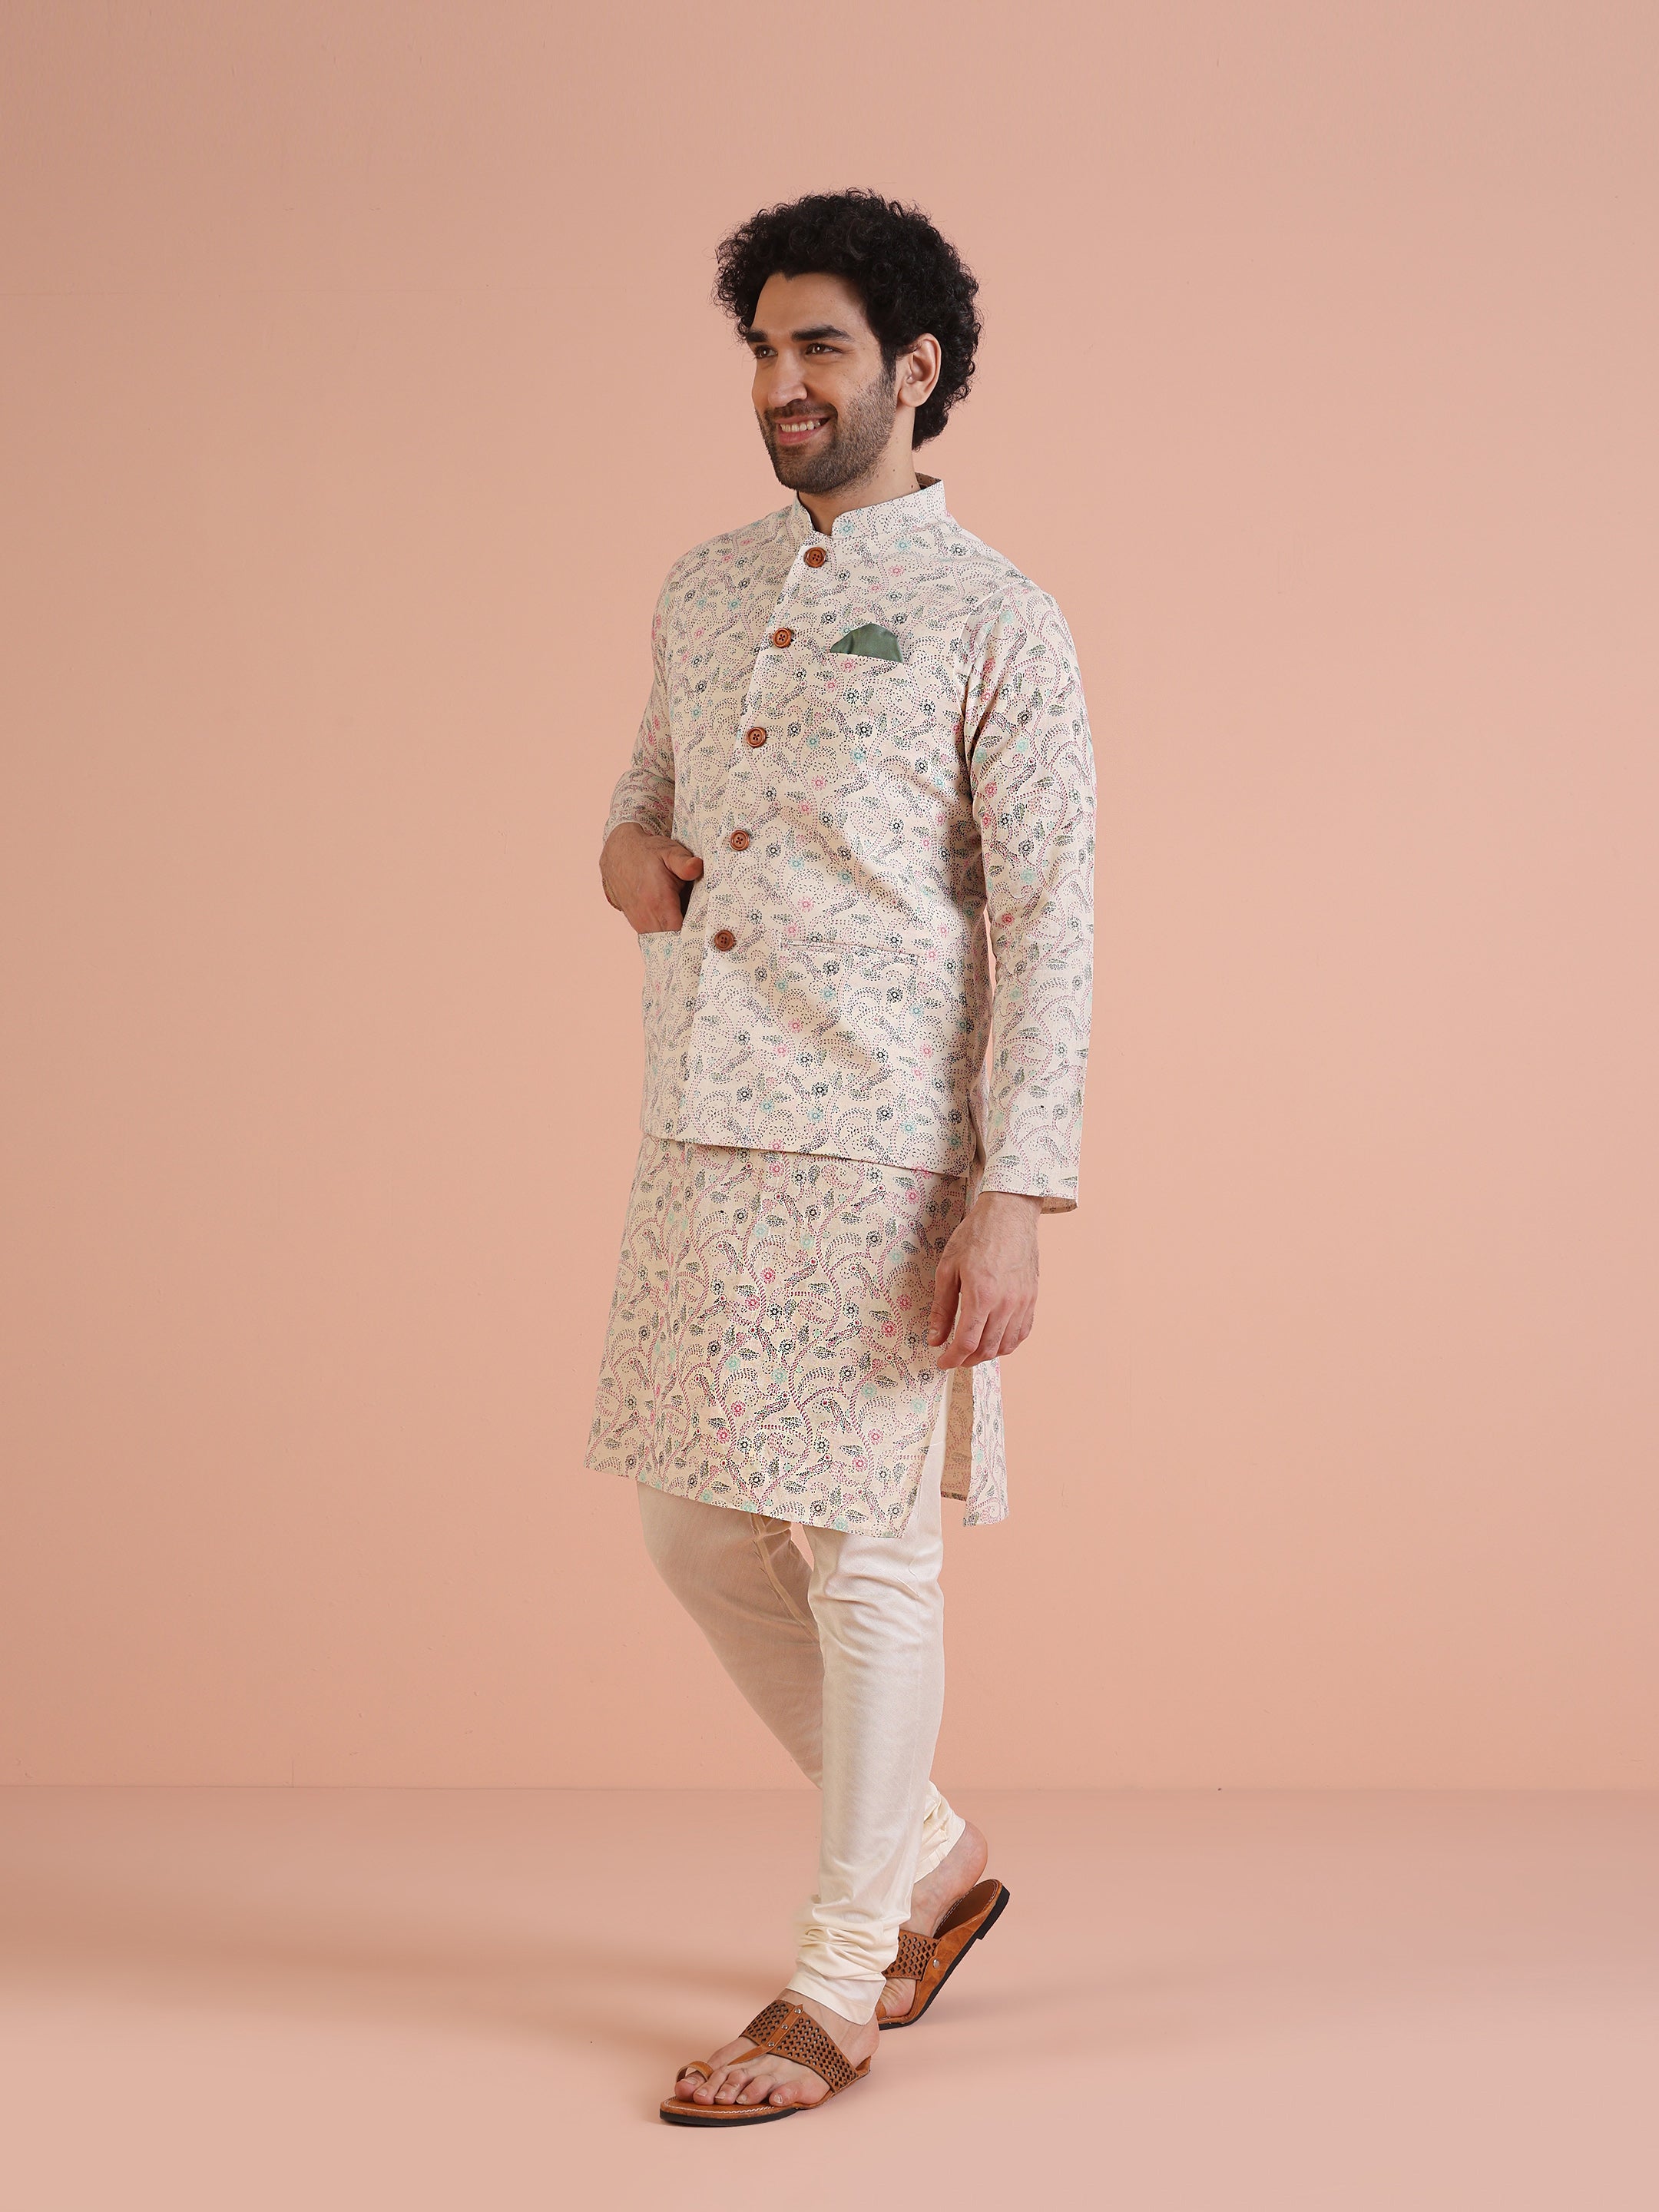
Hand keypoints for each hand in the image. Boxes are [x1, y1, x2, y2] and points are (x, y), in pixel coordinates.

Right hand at [600, 822, 703, 931]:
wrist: (618, 855)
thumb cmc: (648, 854)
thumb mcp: (669, 852)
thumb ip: (684, 863)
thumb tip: (697, 867)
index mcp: (659, 903)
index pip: (685, 933)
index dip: (699, 930)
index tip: (709, 922)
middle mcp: (647, 919)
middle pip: (679, 938)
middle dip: (692, 931)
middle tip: (703, 917)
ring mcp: (641, 925)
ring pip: (669, 939)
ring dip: (680, 931)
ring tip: (689, 913)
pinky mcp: (638, 926)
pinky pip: (660, 935)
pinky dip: (670, 929)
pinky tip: (677, 914)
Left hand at [928, 1191, 1040, 1367]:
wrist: (1009, 1213)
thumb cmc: (976, 1235)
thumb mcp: (947, 1268)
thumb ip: (941, 1308)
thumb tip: (935, 1338)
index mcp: (981, 1295)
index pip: (966, 1343)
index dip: (952, 1359)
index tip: (942, 1362)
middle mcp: (1005, 1303)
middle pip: (987, 1349)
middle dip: (967, 1360)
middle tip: (954, 1357)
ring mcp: (1022, 1302)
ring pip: (1006, 1345)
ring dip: (987, 1354)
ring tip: (972, 1350)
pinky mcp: (1032, 1298)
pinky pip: (1022, 1333)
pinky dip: (1007, 1344)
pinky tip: (995, 1340)